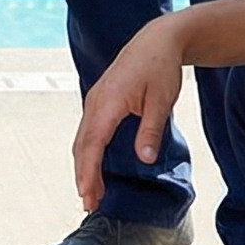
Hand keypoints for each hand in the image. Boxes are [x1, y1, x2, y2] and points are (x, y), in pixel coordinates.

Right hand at [72, 17, 186, 211]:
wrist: (157, 41)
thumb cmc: (160, 68)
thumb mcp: (162, 101)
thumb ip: (151, 131)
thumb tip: (144, 159)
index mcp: (108, 101)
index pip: (93, 143)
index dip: (89, 170)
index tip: (88, 193)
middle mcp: (96, 101)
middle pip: (83, 145)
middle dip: (83, 175)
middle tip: (88, 203)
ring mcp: (95, 100)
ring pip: (83, 139)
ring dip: (84, 166)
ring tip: (90, 192)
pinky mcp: (100, 101)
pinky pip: (89, 131)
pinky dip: (88, 152)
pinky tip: (93, 166)